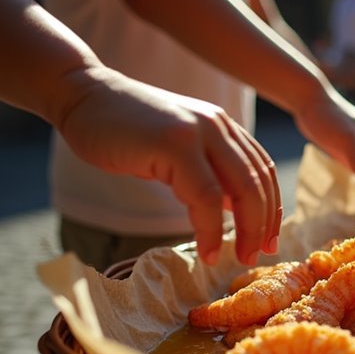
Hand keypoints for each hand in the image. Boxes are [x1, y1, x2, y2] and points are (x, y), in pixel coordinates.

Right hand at [54, 68, 280, 265]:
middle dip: (264, 224)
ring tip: (240, 257)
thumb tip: (232, 206)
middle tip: (259, 255)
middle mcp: (218, 125)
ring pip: (240, 188)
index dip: (272, 207)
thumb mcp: (177, 148)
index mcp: (222, 126)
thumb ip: (207, 169)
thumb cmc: (124, 129)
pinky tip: (207, 251)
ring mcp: (198, 132)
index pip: (263, 169)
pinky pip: (204, 196)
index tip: (270, 238)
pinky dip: (211, 229)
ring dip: (246, 229)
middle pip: (258, 181)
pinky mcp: (174, 144)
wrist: (82, 96)